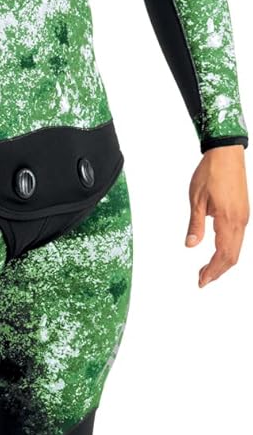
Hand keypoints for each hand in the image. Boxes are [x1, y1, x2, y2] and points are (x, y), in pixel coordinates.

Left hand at [185, 145, 248, 286]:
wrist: (226, 153)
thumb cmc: (211, 172)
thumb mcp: (196, 199)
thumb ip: (195, 224)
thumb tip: (190, 245)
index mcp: (228, 219)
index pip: (223, 254)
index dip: (212, 271)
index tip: (201, 281)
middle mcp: (240, 221)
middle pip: (232, 256)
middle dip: (218, 271)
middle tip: (202, 280)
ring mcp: (243, 217)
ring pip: (237, 248)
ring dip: (223, 262)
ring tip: (207, 269)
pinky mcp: (243, 212)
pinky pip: (238, 238)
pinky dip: (228, 250)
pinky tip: (217, 251)